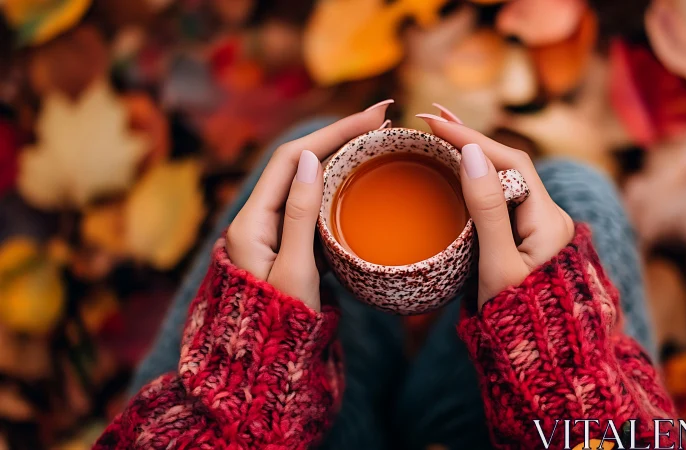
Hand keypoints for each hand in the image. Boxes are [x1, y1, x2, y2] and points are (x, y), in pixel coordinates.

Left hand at [227, 101, 392, 310]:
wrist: (264, 369)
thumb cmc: (279, 326)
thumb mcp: (293, 272)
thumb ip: (300, 215)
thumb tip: (313, 158)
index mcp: (252, 221)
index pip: (293, 158)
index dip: (332, 131)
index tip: (373, 117)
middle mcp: (259, 220)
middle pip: (301, 164)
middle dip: (341, 137)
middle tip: (385, 119)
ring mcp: (274, 233)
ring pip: (309, 183)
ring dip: (341, 159)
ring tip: (378, 142)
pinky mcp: (289, 247)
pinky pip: (314, 207)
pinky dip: (339, 189)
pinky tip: (362, 184)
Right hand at [419, 111, 574, 308]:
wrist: (544, 363)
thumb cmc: (519, 322)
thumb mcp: (496, 267)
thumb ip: (486, 211)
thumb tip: (472, 153)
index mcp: (549, 221)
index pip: (510, 162)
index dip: (471, 138)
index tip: (432, 122)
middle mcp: (550, 219)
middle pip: (509, 165)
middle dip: (470, 139)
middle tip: (431, 116)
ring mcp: (539, 231)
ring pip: (505, 182)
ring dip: (473, 156)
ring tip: (442, 133)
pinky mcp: (527, 243)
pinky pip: (502, 201)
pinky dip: (477, 181)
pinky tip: (458, 174)